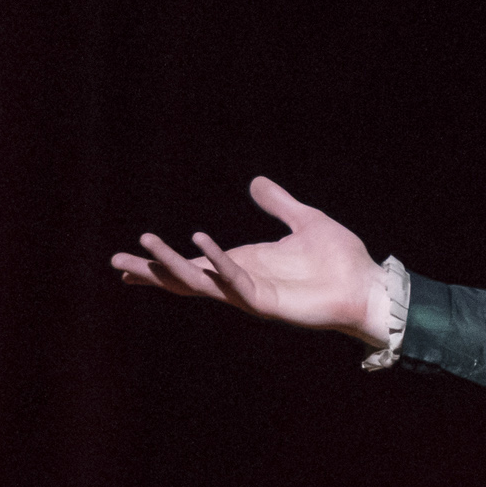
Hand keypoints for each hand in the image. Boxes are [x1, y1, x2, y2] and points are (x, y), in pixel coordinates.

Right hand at [108, 176, 394, 342]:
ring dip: (171, 266)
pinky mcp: (267, 304)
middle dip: (152, 271)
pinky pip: (235, 282)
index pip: (192, 265)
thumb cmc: (341, 261)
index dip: (161, 263)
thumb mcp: (304, 221)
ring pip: (201, 282)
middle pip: (185, 278)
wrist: (368, 285)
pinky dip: (217, 261)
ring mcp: (251, 294)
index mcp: (243, 264)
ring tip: (144, 247)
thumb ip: (278, 204)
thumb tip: (255, 182)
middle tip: (116, 262)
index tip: (128, 260)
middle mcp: (241, 281)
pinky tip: (198, 242)